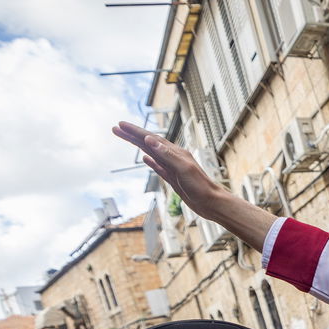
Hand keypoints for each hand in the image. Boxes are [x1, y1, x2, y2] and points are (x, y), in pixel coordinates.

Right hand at [112, 122, 276, 249]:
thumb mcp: (183, 169)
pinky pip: (159, 167)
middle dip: (132, 135)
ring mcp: (173, 168)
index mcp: (175, 153)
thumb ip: (167, 154)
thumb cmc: (201, 187)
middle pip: (148, 143)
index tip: (121, 125)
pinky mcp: (174, 179)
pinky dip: (150, 161)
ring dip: (138, 145)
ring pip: (151, 153)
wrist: (212, 203)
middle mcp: (173, 157)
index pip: (151, 139)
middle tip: (116, 128)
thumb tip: (150, 140)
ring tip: (126, 138)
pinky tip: (145, 159)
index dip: (135, 132)